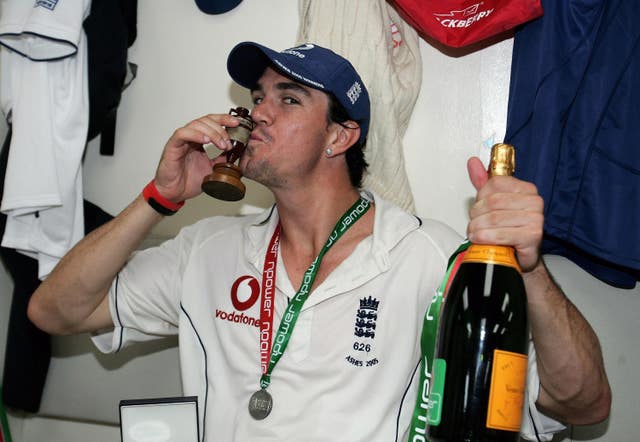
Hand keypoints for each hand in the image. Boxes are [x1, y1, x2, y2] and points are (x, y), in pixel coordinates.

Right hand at [153, 113, 241, 201]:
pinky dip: (196, 134)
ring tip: (221, 145)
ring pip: (196, 124)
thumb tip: (234, 153)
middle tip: (229, 142)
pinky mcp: (172, 146)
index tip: (236, 124)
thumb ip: (222, 159)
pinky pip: (182, 134)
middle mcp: (190, 137)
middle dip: (221, 128)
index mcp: (199, 140)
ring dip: (212, 133)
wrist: (175, 192)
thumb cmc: (188, 181)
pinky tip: (206, 141)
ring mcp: (181, 140)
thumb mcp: (212, 168)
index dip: (224, 120)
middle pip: (206, 120)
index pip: (212, 122)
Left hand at [466, 156, 543, 271]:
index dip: (480, 198)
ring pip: (493, 218)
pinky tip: (482, 240)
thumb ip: (483, 182)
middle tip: (475, 225)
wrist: (519, 257)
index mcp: (526, 189)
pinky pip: (500, 234)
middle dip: (476, 216)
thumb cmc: (508, 230)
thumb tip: (473, 162)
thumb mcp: (493, 203)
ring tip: (476, 234)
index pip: (494, 184)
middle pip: (492, 202)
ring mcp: (536, 218)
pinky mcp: (533, 236)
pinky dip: (485, 238)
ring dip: (478, 229)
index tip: (479, 209)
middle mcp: (534, 201)